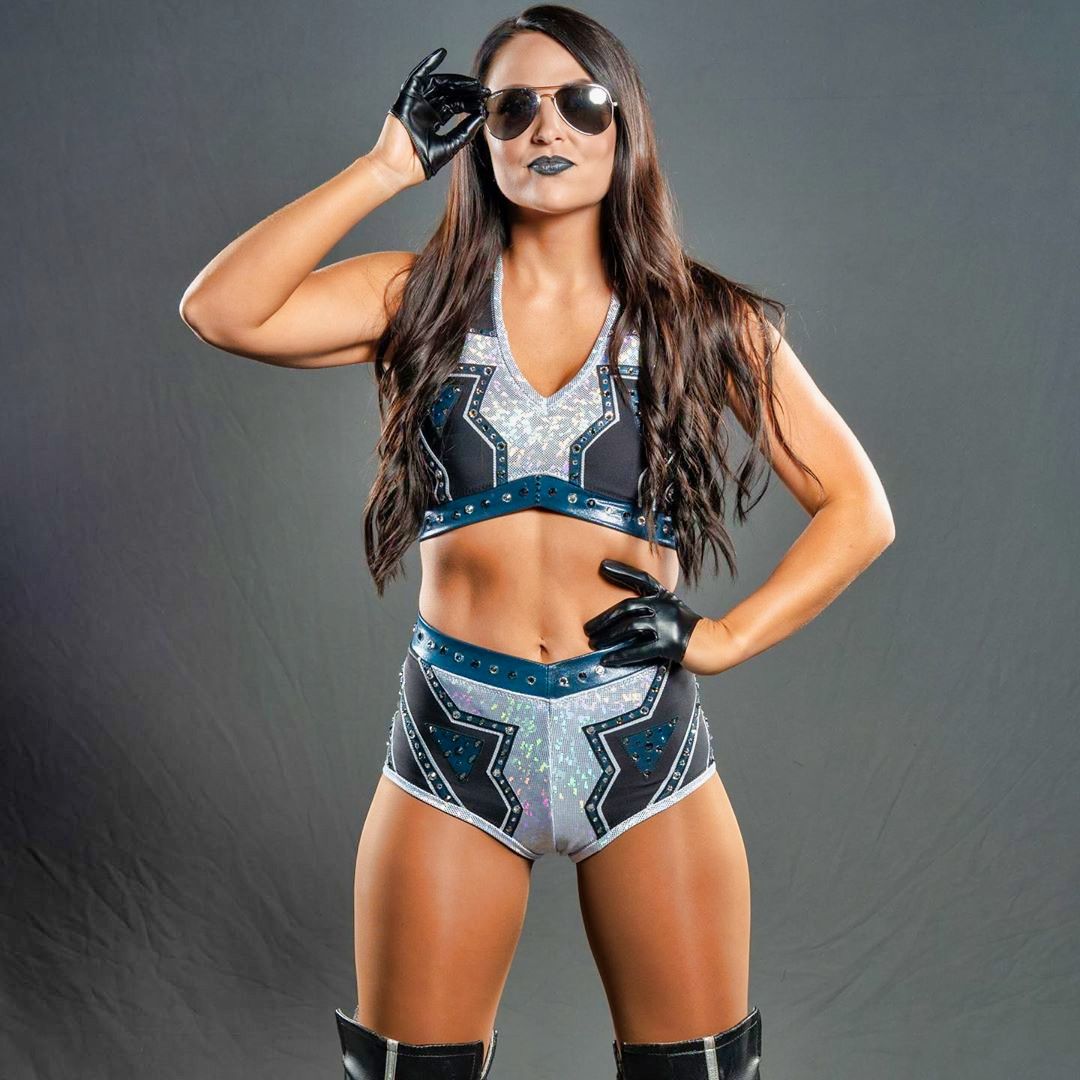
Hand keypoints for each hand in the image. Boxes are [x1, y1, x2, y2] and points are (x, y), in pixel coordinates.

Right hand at [384, 47, 488, 180]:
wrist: (397, 170)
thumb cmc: (418, 165)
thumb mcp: (449, 147)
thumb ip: (464, 132)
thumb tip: (482, 117)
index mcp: (433, 122)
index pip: (455, 106)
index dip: (470, 103)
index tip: (486, 101)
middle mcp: (425, 110)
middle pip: (449, 94)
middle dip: (467, 91)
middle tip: (484, 90)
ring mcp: (415, 104)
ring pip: (438, 85)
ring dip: (456, 81)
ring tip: (474, 83)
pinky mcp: (406, 99)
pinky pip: (417, 77)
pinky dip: (428, 64)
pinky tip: (442, 54)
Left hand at [584, 559, 704, 668]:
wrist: (715, 644)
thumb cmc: (690, 629)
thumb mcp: (672, 609)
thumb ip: (652, 606)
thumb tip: (624, 613)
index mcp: (664, 596)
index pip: (641, 578)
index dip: (622, 571)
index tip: (602, 566)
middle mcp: (663, 606)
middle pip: (627, 607)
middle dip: (604, 618)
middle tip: (587, 628)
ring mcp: (666, 624)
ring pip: (630, 627)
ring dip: (608, 636)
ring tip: (594, 643)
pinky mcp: (669, 644)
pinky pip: (639, 649)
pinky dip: (621, 655)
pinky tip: (608, 660)